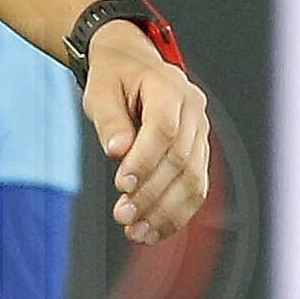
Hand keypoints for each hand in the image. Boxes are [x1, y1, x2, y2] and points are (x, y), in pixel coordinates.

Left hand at [85, 30, 209, 244]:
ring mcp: (200, 133)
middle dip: (151, 193)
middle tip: (123, 217)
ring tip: (136, 232)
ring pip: (193, 180)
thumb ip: (110, 120)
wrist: (132, 66)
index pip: (164, 128)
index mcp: (169, 87)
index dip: (144, 160)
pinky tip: (154, 232)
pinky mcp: (198, 154)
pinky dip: (176, 214)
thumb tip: (118, 152)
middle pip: (180, 159)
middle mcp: (193, 110)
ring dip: (165, 211)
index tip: (121, 185)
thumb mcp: (99, 91)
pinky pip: (195, 189)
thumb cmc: (114, 77)